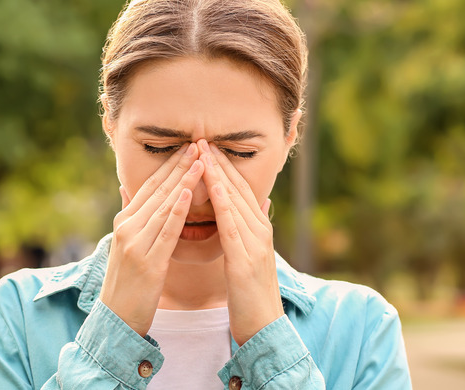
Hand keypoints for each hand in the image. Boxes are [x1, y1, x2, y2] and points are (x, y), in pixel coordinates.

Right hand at [100, 143, 204, 336]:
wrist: (116, 320)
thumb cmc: (126, 284)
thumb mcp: (124, 245)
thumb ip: (129, 216)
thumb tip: (125, 188)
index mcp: (124, 222)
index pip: (149, 186)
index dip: (169, 166)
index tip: (187, 147)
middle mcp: (127, 228)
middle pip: (158, 191)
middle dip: (180, 166)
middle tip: (199, 144)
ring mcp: (135, 244)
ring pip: (164, 206)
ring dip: (184, 181)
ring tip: (201, 161)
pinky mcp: (147, 262)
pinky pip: (166, 231)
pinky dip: (178, 210)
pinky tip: (189, 193)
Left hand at [197, 139, 283, 345]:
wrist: (263, 328)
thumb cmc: (251, 295)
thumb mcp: (251, 256)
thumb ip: (252, 228)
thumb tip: (259, 203)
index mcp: (258, 229)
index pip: (240, 189)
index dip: (223, 166)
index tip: (206, 146)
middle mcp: (260, 231)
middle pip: (238, 188)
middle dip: (219, 162)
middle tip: (201, 138)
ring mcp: (255, 244)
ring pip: (236, 201)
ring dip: (219, 174)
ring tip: (203, 152)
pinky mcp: (246, 260)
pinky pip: (233, 226)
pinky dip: (223, 204)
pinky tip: (213, 188)